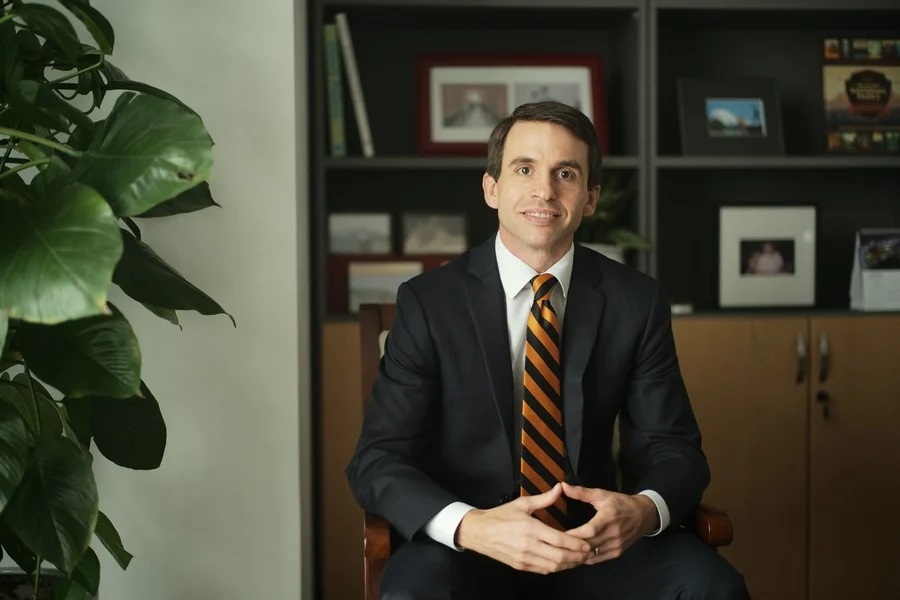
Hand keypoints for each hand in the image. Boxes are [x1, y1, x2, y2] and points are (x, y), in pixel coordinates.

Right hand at [455, 483, 591, 573]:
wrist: (479, 532)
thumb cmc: (500, 516)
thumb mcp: (522, 504)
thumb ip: (544, 499)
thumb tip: (559, 488)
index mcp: (530, 528)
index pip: (560, 540)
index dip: (576, 544)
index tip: (587, 544)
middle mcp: (528, 545)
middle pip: (560, 557)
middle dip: (577, 557)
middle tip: (588, 553)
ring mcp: (524, 558)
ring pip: (553, 567)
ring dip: (568, 564)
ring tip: (579, 559)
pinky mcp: (520, 566)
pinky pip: (543, 570)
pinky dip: (556, 568)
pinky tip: (563, 562)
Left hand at [561, 482, 657, 565]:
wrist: (643, 515)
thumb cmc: (620, 503)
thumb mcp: (601, 494)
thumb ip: (581, 492)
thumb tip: (562, 486)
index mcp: (608, 517)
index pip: (589, 530)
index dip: (574, 535)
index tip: (558, 535)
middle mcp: (613, 534)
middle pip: (589, 545)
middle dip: (571, 546)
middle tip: (554, 545)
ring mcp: (616, 545)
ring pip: (592, 555)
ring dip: (577, 555)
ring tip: (562, 552)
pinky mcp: (617, 553)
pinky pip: (598, 559)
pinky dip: (585, 559)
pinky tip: (574, 556)